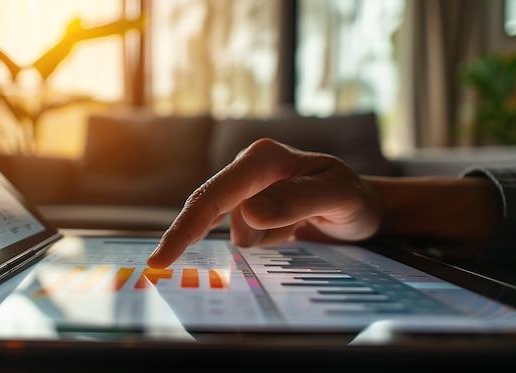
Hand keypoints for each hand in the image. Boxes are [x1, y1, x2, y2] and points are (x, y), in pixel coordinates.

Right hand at [146, 138, 383, 267]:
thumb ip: (296, 200)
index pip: (214, 195)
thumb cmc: (355, 199)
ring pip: (230, 228)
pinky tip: (272, 245)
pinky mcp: (252, 209)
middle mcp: (249, 170)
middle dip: (186, 236)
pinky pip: (239, 233)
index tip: (161, 258)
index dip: (185, 226)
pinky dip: (248, 246)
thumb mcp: (338, 197)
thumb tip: (247, 214)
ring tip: (297, 233)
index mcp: (262, 159)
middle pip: (207, 207)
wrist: (364, 206)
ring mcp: (248, 190)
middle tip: (160, 268)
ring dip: (256, 243)